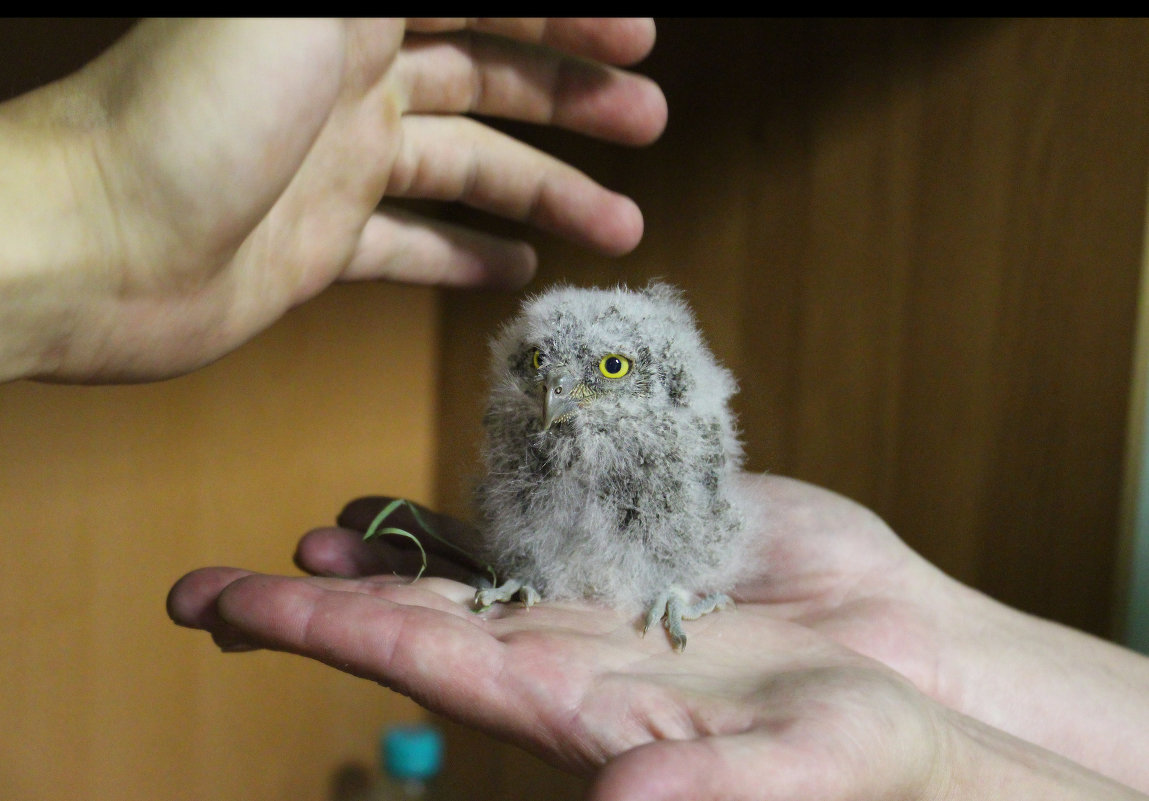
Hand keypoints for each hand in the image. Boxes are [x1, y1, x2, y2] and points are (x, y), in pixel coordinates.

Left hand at [1, 18, 665, 381]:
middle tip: (649, 120)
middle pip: (487, 78)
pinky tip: (521, 271)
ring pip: (467, 169)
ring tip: (621, 223)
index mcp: (348, 11)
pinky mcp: (320, 240)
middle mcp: (348, 77)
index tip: (640, 34)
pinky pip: (413, 244)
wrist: (93, 248)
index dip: (565, 12)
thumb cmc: (185, 114)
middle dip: (574, 96)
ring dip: (546, 190)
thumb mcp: (314, 4)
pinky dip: (467, 257)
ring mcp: (337, 163)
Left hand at [168, 536, 1143, 799]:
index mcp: (573, 704)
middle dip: (316, 602)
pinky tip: (444, 491)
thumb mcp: (800, 770)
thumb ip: (711, 791)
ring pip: (472, 569)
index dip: (327, 632)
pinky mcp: (649, 549)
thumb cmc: (865, 755)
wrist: (917, 686)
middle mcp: (566, 653)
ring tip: (312, 530)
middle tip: (211, 588)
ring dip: (389, 554)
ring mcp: (602, 600)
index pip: (422, 662)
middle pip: (415, 618)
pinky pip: (552, 521)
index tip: (235, 607)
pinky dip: (494, 505)